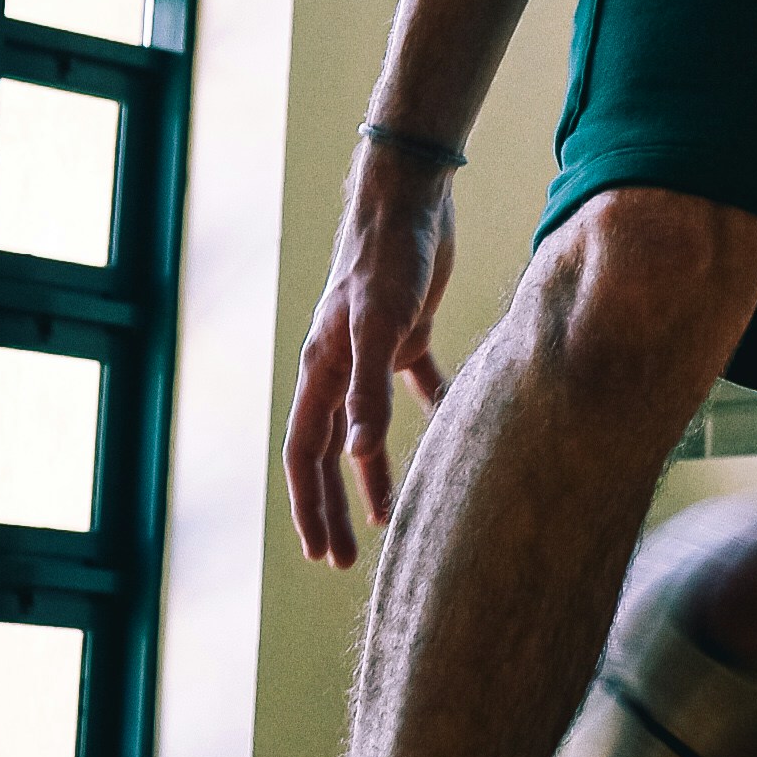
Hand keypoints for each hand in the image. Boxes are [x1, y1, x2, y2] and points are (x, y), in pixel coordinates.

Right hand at [284, 145, 459, 565]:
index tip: (323, 553)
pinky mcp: (408, 330)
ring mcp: (373, 349)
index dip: (310, 505)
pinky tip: (449, 433)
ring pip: (365, 428)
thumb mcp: (381, 325)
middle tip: (347, 561)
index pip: (306, 453)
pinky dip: (425, 412)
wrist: (408, 196)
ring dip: (374, 473)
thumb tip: (356, 456)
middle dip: (334, 507)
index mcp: (322, 370)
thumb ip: (370, 389)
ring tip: (391, 517)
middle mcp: (340, 365)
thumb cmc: (389, 257)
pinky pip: (413, 384)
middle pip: (330, 450)